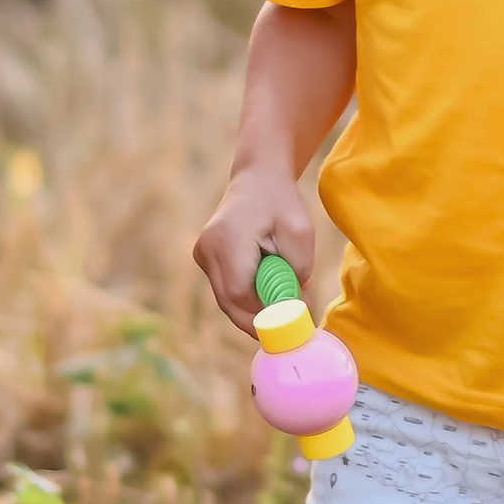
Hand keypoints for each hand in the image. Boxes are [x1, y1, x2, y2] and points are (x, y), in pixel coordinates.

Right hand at [193, 176, 315, 329]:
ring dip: (251, 308)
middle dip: (258, 319)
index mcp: (229, 239)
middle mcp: (207, 249)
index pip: (239, 292)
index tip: (289, 318)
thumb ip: (299, 268)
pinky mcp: (204, 258)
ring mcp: (202, 254)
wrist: (257, 178)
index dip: (263, 313)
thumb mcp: (301, 231)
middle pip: (228, 302)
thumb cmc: (281, 202)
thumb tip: (293, 304)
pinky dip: (244, 297)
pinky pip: (224, 289)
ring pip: (225, 299)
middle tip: (286, 325)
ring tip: (280, 304)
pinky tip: (266, 292)